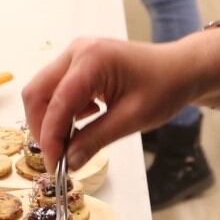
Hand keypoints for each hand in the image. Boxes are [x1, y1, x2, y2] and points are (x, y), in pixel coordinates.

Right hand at [24, 37, 208, 166]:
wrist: (182, 69)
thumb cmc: (165, 87)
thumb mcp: (132, 119)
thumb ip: (96, 139)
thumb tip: (69, 162)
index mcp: (92, 60)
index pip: (57, 103)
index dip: (51, 139)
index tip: (56, 167)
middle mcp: (78, 51)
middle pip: (38, 93)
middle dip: (43, 128)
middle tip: (58, 157)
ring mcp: (77, 55)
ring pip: (44, 92)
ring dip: (52, 120)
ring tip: (73, 143)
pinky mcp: (79, 63)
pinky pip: (58, 90)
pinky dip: (63, 111)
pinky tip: (84, 123)